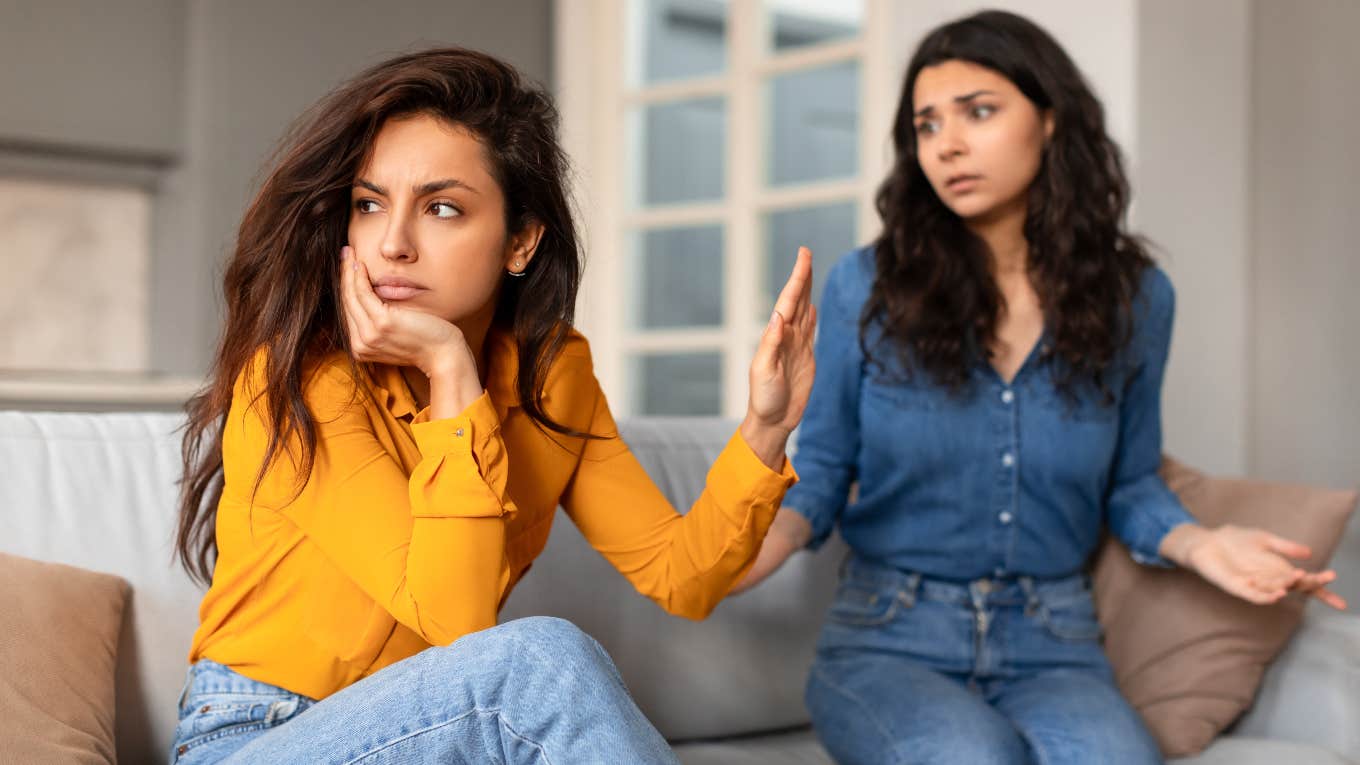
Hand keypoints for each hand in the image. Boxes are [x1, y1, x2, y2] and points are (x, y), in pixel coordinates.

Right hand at [340, 246, 481, 416]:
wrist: (443, 354)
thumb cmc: (424, 341)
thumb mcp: (395, 333)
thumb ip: (379, 323)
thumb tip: (372, 299)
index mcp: (361, 348)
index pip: (348, 312)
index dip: (346, 287)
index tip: (346, 267)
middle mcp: (361, 344)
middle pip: (346, 302)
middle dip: (344, 275)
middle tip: (345, 253)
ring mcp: (370, 335)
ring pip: (351, 296)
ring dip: (348, 271)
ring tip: (348, 253)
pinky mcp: (382, 323)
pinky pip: (364, 294)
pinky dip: (359, 277)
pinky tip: (360, 264)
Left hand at [741, 247, 816, 466]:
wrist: (772, 421)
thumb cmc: (763, 399)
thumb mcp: (764, 371)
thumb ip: (771, 344)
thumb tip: (779, 317)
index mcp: (775, 336)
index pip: (788, 300)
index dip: (797, 278)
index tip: (803, 255)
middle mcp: (786, 337)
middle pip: (797, 300)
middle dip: (802, 276)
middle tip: (805, 253)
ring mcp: (796, 346)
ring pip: (804, 311)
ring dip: (807, 291)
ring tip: (809, 271)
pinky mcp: (805, 358)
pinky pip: (810, 331)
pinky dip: (811, 316)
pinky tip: (811, 305)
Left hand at [1166, 523, 1345, 609]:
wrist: (1208, 541)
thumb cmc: (1236, 541)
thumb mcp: (1265, 540)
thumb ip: (1285, 547)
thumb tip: (1309, 553)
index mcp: (1279, 570)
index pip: (1304, 582)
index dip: (1321, 586)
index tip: (1338, 590)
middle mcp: (1270, 581)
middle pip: (1294, 586)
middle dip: (1311, 583)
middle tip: (1325, 576)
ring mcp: (1254, 585)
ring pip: (1276, 591)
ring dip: (1289, 587)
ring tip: (1300, 578)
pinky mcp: (1237, 587)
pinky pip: (1254, 596)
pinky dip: (1266, 596)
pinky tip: (1276, 594)